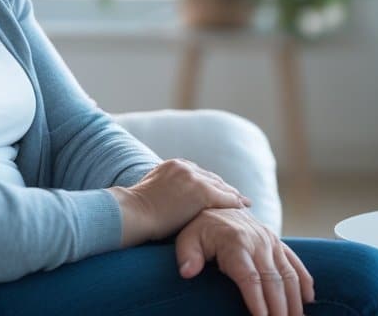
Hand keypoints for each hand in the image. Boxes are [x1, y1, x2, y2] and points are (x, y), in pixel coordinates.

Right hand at [107, 158, 251, 246]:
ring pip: (220, 186)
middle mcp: (184, 167)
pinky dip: (234, 202)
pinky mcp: (200, 192)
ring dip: (232, 194)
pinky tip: (243, 206)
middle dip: (224, 187)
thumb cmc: (135, 209)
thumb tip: (166, 198)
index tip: (218, 189)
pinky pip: (223, 197)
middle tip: (237, 196)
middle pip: (211, 178)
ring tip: (244, 202)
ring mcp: (193, 178)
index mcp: (172, 165)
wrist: (133, 212)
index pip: (198, 174)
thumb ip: (163, 187)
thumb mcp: (150, 189)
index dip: (210, 183)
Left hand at [176, 208, 314, 315]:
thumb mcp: (187, 238)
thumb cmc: (200, 228)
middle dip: (280, 307)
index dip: (257, 300)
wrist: (217, 204)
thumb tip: (188, 272)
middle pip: (273, 280)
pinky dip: (304, 280)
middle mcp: (258, 242)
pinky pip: (295, 262)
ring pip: (289, 274)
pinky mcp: (278, 242)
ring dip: (295, 299)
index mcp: (235, 242)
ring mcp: (271, 242)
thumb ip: (187, 255)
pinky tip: (308, 298)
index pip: (250, 277)